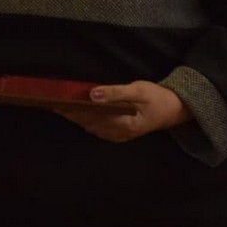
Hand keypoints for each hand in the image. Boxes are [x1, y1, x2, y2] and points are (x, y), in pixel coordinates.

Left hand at [59, 80, 190, 141]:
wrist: (174, 110)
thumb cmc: (156, 97)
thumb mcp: (138, 90)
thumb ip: (115, 93)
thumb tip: (92, 94)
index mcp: (123, 123)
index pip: (90, 116)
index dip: (71, 109)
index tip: (56, 102)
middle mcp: (118, 133)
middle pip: (87, 122)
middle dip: (69, 113)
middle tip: (52, 102)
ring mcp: (119, 135)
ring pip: (90, 126)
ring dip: (76, 117)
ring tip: (60, 106)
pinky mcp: (120, 133)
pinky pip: (98, 129)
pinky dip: (86, 120)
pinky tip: (78, 112)